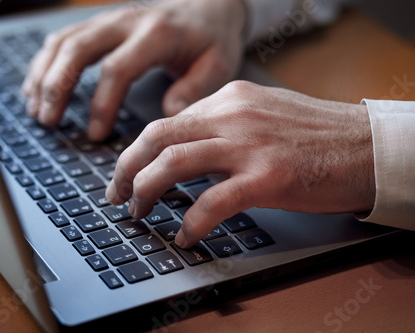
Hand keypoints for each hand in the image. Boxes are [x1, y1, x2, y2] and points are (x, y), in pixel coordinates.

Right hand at [22, 0, 246, 140]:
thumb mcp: (218, 65)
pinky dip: (46, 62)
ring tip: (36, 110)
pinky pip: (65, 38)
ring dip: (44, 75)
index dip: (101, 104)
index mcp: (157, 34)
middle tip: (48, 121)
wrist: (209, 6)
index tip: (95, 135)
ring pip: (64, 41)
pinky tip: (37, 86)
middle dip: (56, 87)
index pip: (117, 68)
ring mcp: (111, 19)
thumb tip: (167, 117)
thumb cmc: (212, 39)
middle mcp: (127, 21)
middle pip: (77, 49)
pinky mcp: (103, 23)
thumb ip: (194, 90)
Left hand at [106, 81, 375, 247]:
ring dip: (146, 191)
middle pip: (157, 138)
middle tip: (117, 195)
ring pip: (173, 163)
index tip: (126, 172)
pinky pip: (212, 202)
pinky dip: (191, 222)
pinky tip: (185, 236)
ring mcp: (249, 145)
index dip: (137, 151)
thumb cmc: (317, 135)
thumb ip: (223, 126)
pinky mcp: (267, 177)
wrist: (367, 146)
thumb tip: (186, 148)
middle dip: (125, 169)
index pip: (166, 123)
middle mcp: (233, 115)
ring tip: (139, 212)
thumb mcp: (262, 114)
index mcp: (229, 99)